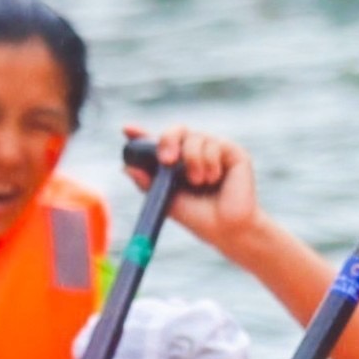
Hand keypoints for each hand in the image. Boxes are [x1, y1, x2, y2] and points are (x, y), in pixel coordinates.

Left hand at [125, 124, 259, 251]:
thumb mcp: (167, 199)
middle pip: (177, 130)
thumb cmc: (199, 218)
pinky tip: (215, 179)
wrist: (226, 229)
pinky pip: (214, 144)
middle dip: (168, 140)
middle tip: (166, 160)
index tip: (127, 130)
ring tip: (200, 183)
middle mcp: (196, 152)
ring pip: (195, 137)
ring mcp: (215, 150)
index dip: (141, 134)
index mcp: (178, 163)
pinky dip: (209, 162)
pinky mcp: (233, 152)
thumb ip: (148, 182)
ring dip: (192, 160)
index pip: (158, 143)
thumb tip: (125, 167)